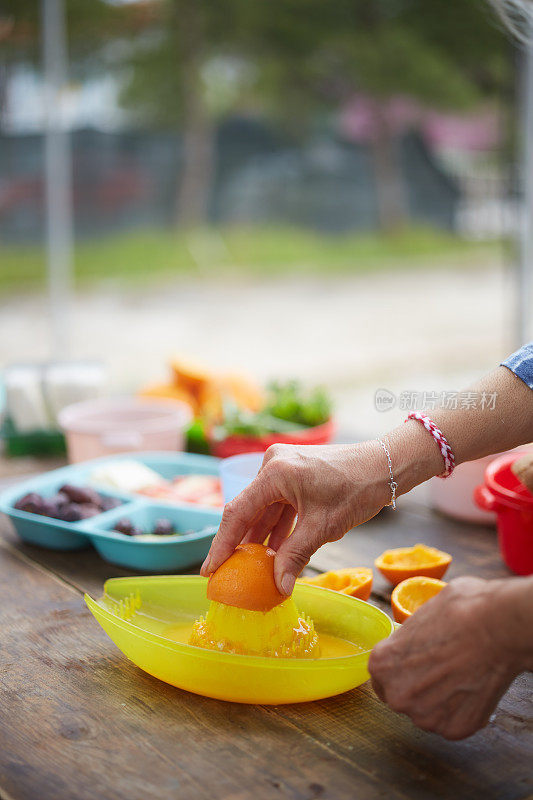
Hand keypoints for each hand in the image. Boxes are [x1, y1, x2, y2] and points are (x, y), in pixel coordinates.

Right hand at [201, 442, 390, 594]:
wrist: (385, 466)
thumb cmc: (357, 489)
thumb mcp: (322, 528)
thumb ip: (295, 556)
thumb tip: (278, 588)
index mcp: (274, 472)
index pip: (238, 512)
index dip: (222, 544)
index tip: (210, 569)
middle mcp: (273, 464)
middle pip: (247, 509)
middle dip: (239, 543)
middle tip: (225, 573)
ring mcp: (283, 467)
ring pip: (263, 508)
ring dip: (260, 537)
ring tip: (249, 568)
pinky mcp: (295, 473)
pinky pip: (278, 503)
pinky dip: (276, 527)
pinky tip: (273, 553)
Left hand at [368, 577, 522, 739]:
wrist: (496, 627)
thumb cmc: (459, 610)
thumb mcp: (422, 614)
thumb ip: (411, 635)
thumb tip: (419, 635)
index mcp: (382, 664)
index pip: (381, 676)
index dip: (398, 670)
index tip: (413, 666)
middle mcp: (397, 695)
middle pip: (402, 696)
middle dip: (417, 687)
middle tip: (440, 670)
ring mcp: (426, 717)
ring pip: (427, 712)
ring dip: (439, 700)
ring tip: (459, 675)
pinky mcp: (454, 730)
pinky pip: (453, 722)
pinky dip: (462, 710)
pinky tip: (472, 687)